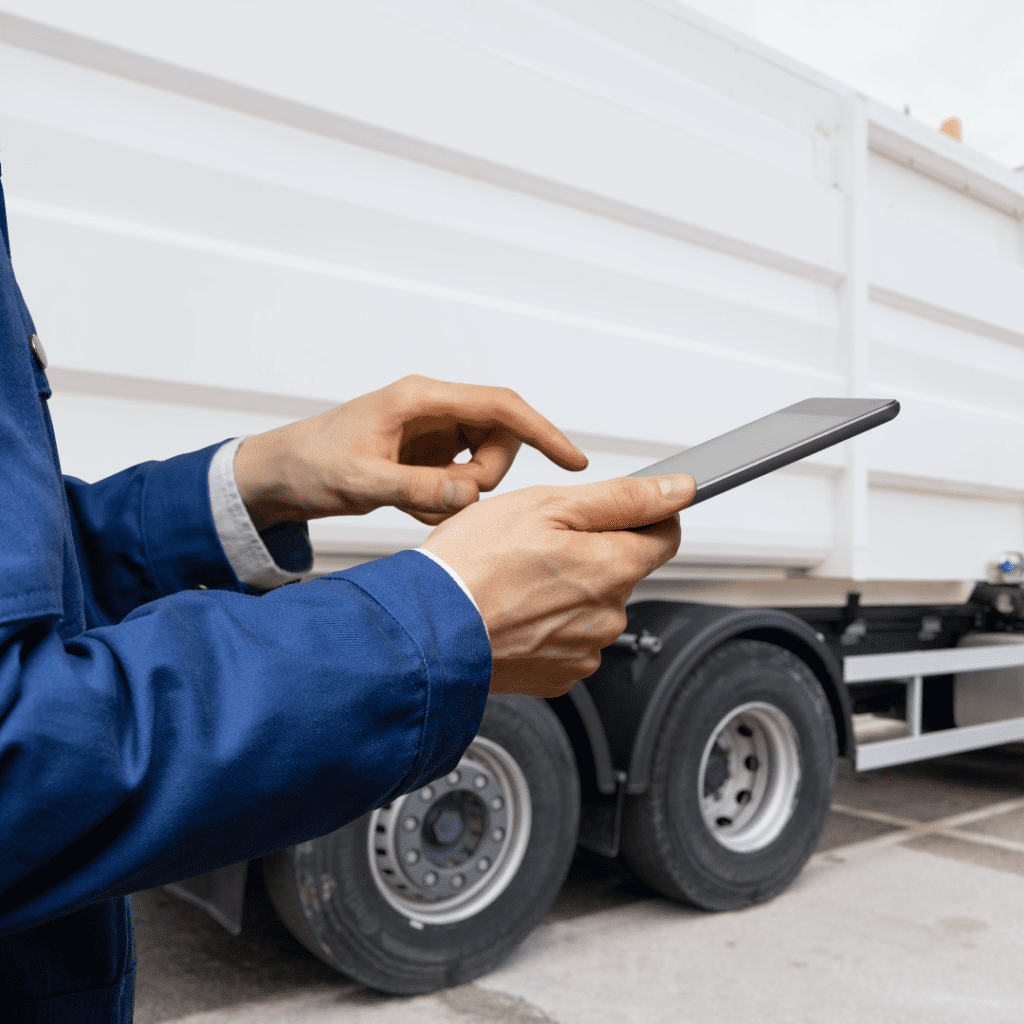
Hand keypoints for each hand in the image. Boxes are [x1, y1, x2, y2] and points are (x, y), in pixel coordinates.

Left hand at [233, 375, 587, 530]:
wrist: (280, 475)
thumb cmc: (309, 464)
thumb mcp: (361, 481)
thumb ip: (417, 488)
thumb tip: (470, 492)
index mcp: (421, 399)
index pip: (501, 406)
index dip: (542, 431)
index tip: (572, 460)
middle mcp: (433, 410)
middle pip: (499, 439)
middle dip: (483, 477)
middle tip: (445, 499)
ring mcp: (432, 433)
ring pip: (483, 463)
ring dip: (461, 493)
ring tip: (415, 503)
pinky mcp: (428, 455)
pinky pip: (461, 480)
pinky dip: (445, 501)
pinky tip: (410, 504)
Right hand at [421, 473, 695, 696]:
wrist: (428, 633)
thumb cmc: (473, 566)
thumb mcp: (548, 506)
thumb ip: (621, 497)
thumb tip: (677, 490)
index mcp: (613, 569)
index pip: (665, 536)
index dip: (646, 515)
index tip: (621, 509)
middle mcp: (609, 616)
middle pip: (621, 571)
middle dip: (591, 553)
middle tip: (538, 544)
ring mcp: (584, 650)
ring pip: (591, 606)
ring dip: (567, 591)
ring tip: (517, 581)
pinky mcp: (558, 675)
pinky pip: (567, 639)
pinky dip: (547, 624)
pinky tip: (515, 611)